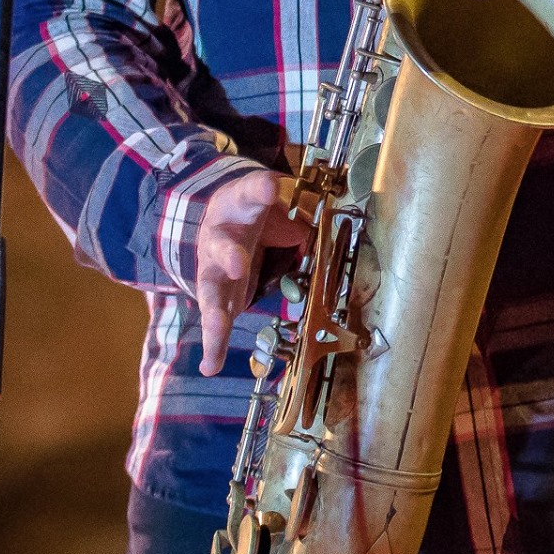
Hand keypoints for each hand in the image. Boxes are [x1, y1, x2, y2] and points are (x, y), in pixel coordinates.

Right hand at [196, 169, 306, 375]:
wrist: (220, 222)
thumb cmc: (254, 215)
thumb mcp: (275, 206)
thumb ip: (302, 217)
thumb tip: (343, 227)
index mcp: (239, 206)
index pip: (249, 192)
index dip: (259, 190)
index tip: (269, 188)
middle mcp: (220, 236)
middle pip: (222, 244)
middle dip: (230, 254)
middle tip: (238, 264)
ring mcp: (212, 267)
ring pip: (211, 287)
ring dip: (216, 309)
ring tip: (219, 325)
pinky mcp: (212, 293)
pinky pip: (213, 319)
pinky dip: (213, 344)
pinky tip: (211, 365)